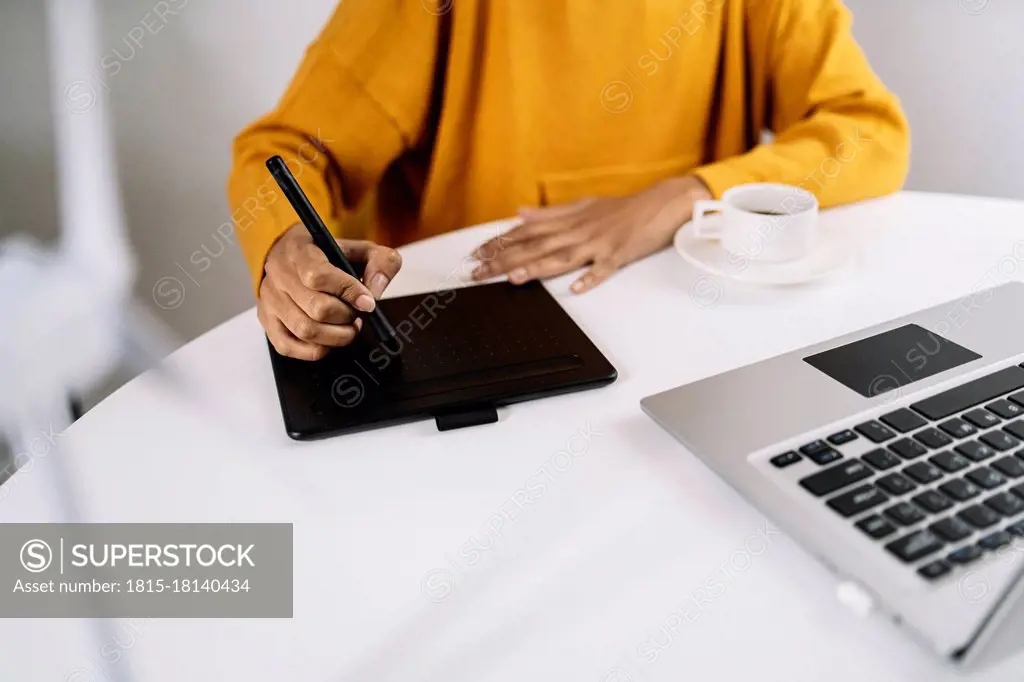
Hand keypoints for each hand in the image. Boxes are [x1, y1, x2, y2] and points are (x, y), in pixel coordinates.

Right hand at [258, 224, 401, 359]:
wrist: (290, 255)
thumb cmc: (327, 255)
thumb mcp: (360, 248)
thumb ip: (380, 262)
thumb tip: (375, 292)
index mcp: (299, 251)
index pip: (319, 276)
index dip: (349, 292)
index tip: (368, 302)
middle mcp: (279, 275)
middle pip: (317, 309)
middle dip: (346, 317)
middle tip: (357, 315)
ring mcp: (270, 301)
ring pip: (305, 331)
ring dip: (336, 336)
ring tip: (347, 327)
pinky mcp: (267, 322)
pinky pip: (290, 347)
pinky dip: (317, 349)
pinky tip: (330, 339)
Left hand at [470, 176, 711, 292]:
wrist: (661, 203)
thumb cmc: (622, 209)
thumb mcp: (582, 205)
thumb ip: (549, 213)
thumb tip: (519, 213)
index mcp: (568, 220)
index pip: (525, 232)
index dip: (498, 243)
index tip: (475, 254)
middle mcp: (578, 230)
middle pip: (536, 246)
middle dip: (505, 260)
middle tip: (479, 272)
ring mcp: (598, 243)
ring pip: (563, 256)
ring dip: (538, 268)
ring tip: (515, 278)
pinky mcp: (619, 254)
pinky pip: (604, 268)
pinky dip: (590, 278)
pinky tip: (576, 288)